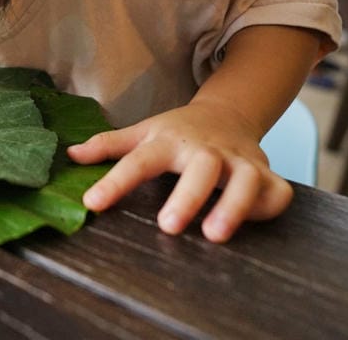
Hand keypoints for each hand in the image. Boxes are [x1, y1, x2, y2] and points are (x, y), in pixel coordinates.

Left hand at [67, 102, 292, 242]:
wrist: (228, 112)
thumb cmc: (179, 131)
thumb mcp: (143, 131)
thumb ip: (109, 145)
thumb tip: (70, 154)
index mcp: (168, 141)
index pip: (138, 160)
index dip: (115, 181)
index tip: (93, 203)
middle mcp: (205, 151)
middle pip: (200, 169)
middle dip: (187, 196)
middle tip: (168, 226)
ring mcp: (239, 162)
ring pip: (244, 181)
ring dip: (233, 206)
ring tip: (214, 235)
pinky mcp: (265, 174)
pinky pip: (276, 191)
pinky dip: (269, 205)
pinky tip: (255, 221)